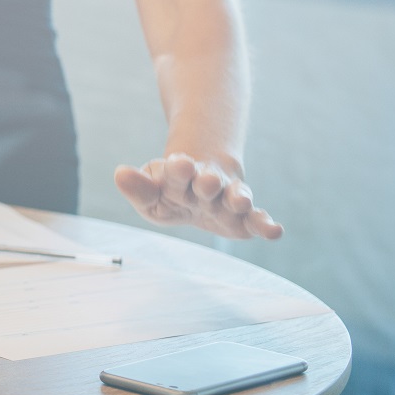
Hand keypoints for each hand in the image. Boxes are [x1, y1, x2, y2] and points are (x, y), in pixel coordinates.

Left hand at [115, 153, 283, 240]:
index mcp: (179, 175)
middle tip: (207, 182)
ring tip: (240, 201)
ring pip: (236, 196)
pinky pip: (256, 220)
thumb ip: (138, 188)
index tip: (181, 163)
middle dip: (208, 182)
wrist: (199, 188)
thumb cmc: (168, 192)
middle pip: (208, 181)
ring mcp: (227, 199)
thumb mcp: (149, 194)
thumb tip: (120, 173)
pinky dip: (265, 225)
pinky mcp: (244, 219)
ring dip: (238, 198)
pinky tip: (274, 231)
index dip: (178, 169)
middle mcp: (207, 184)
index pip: (176, 171)